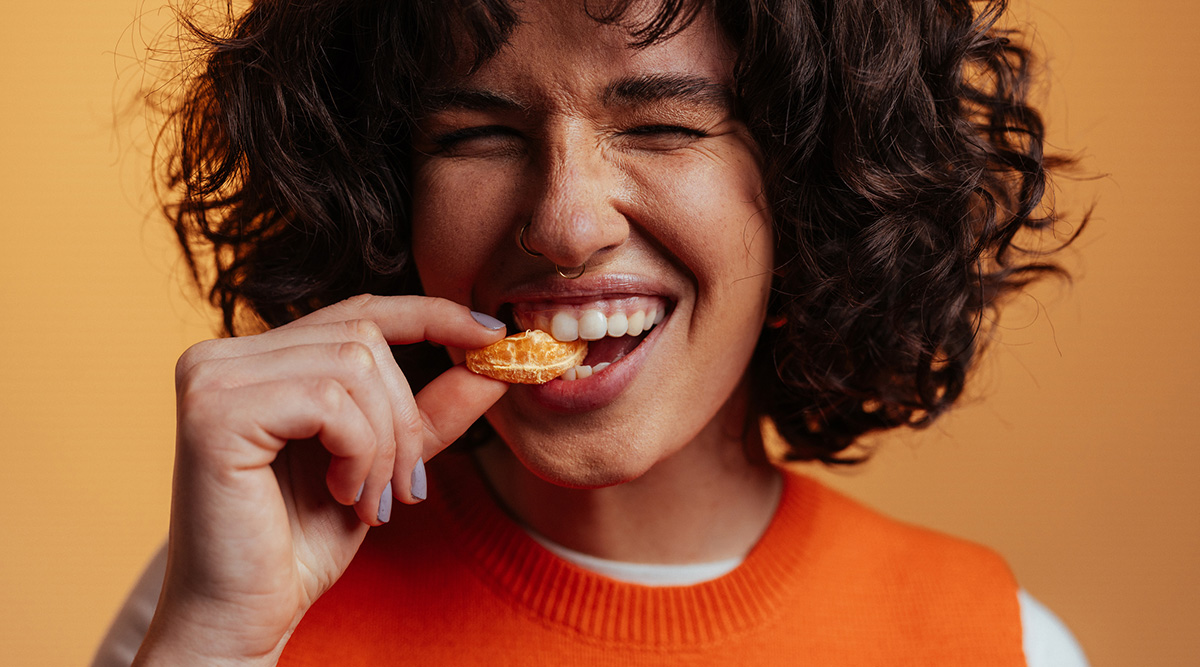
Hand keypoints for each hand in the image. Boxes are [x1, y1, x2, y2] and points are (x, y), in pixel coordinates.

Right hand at [134, 295, 507, 664]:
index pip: (357, 313)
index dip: (430, 315)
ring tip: (371, 500)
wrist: (241, 617)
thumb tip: (494, 361)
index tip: (491, 335)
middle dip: (405, 417)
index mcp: (255, 360)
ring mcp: (210, 378)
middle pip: (364, 339)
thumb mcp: (381, 464)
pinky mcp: (214, 411)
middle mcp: (222, 355)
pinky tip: (342, 496)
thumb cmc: (298, 545)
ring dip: (385, 444)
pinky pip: (330, 401)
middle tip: (405, 488)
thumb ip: (428, 410)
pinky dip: (359, 453)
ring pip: (355, 366)